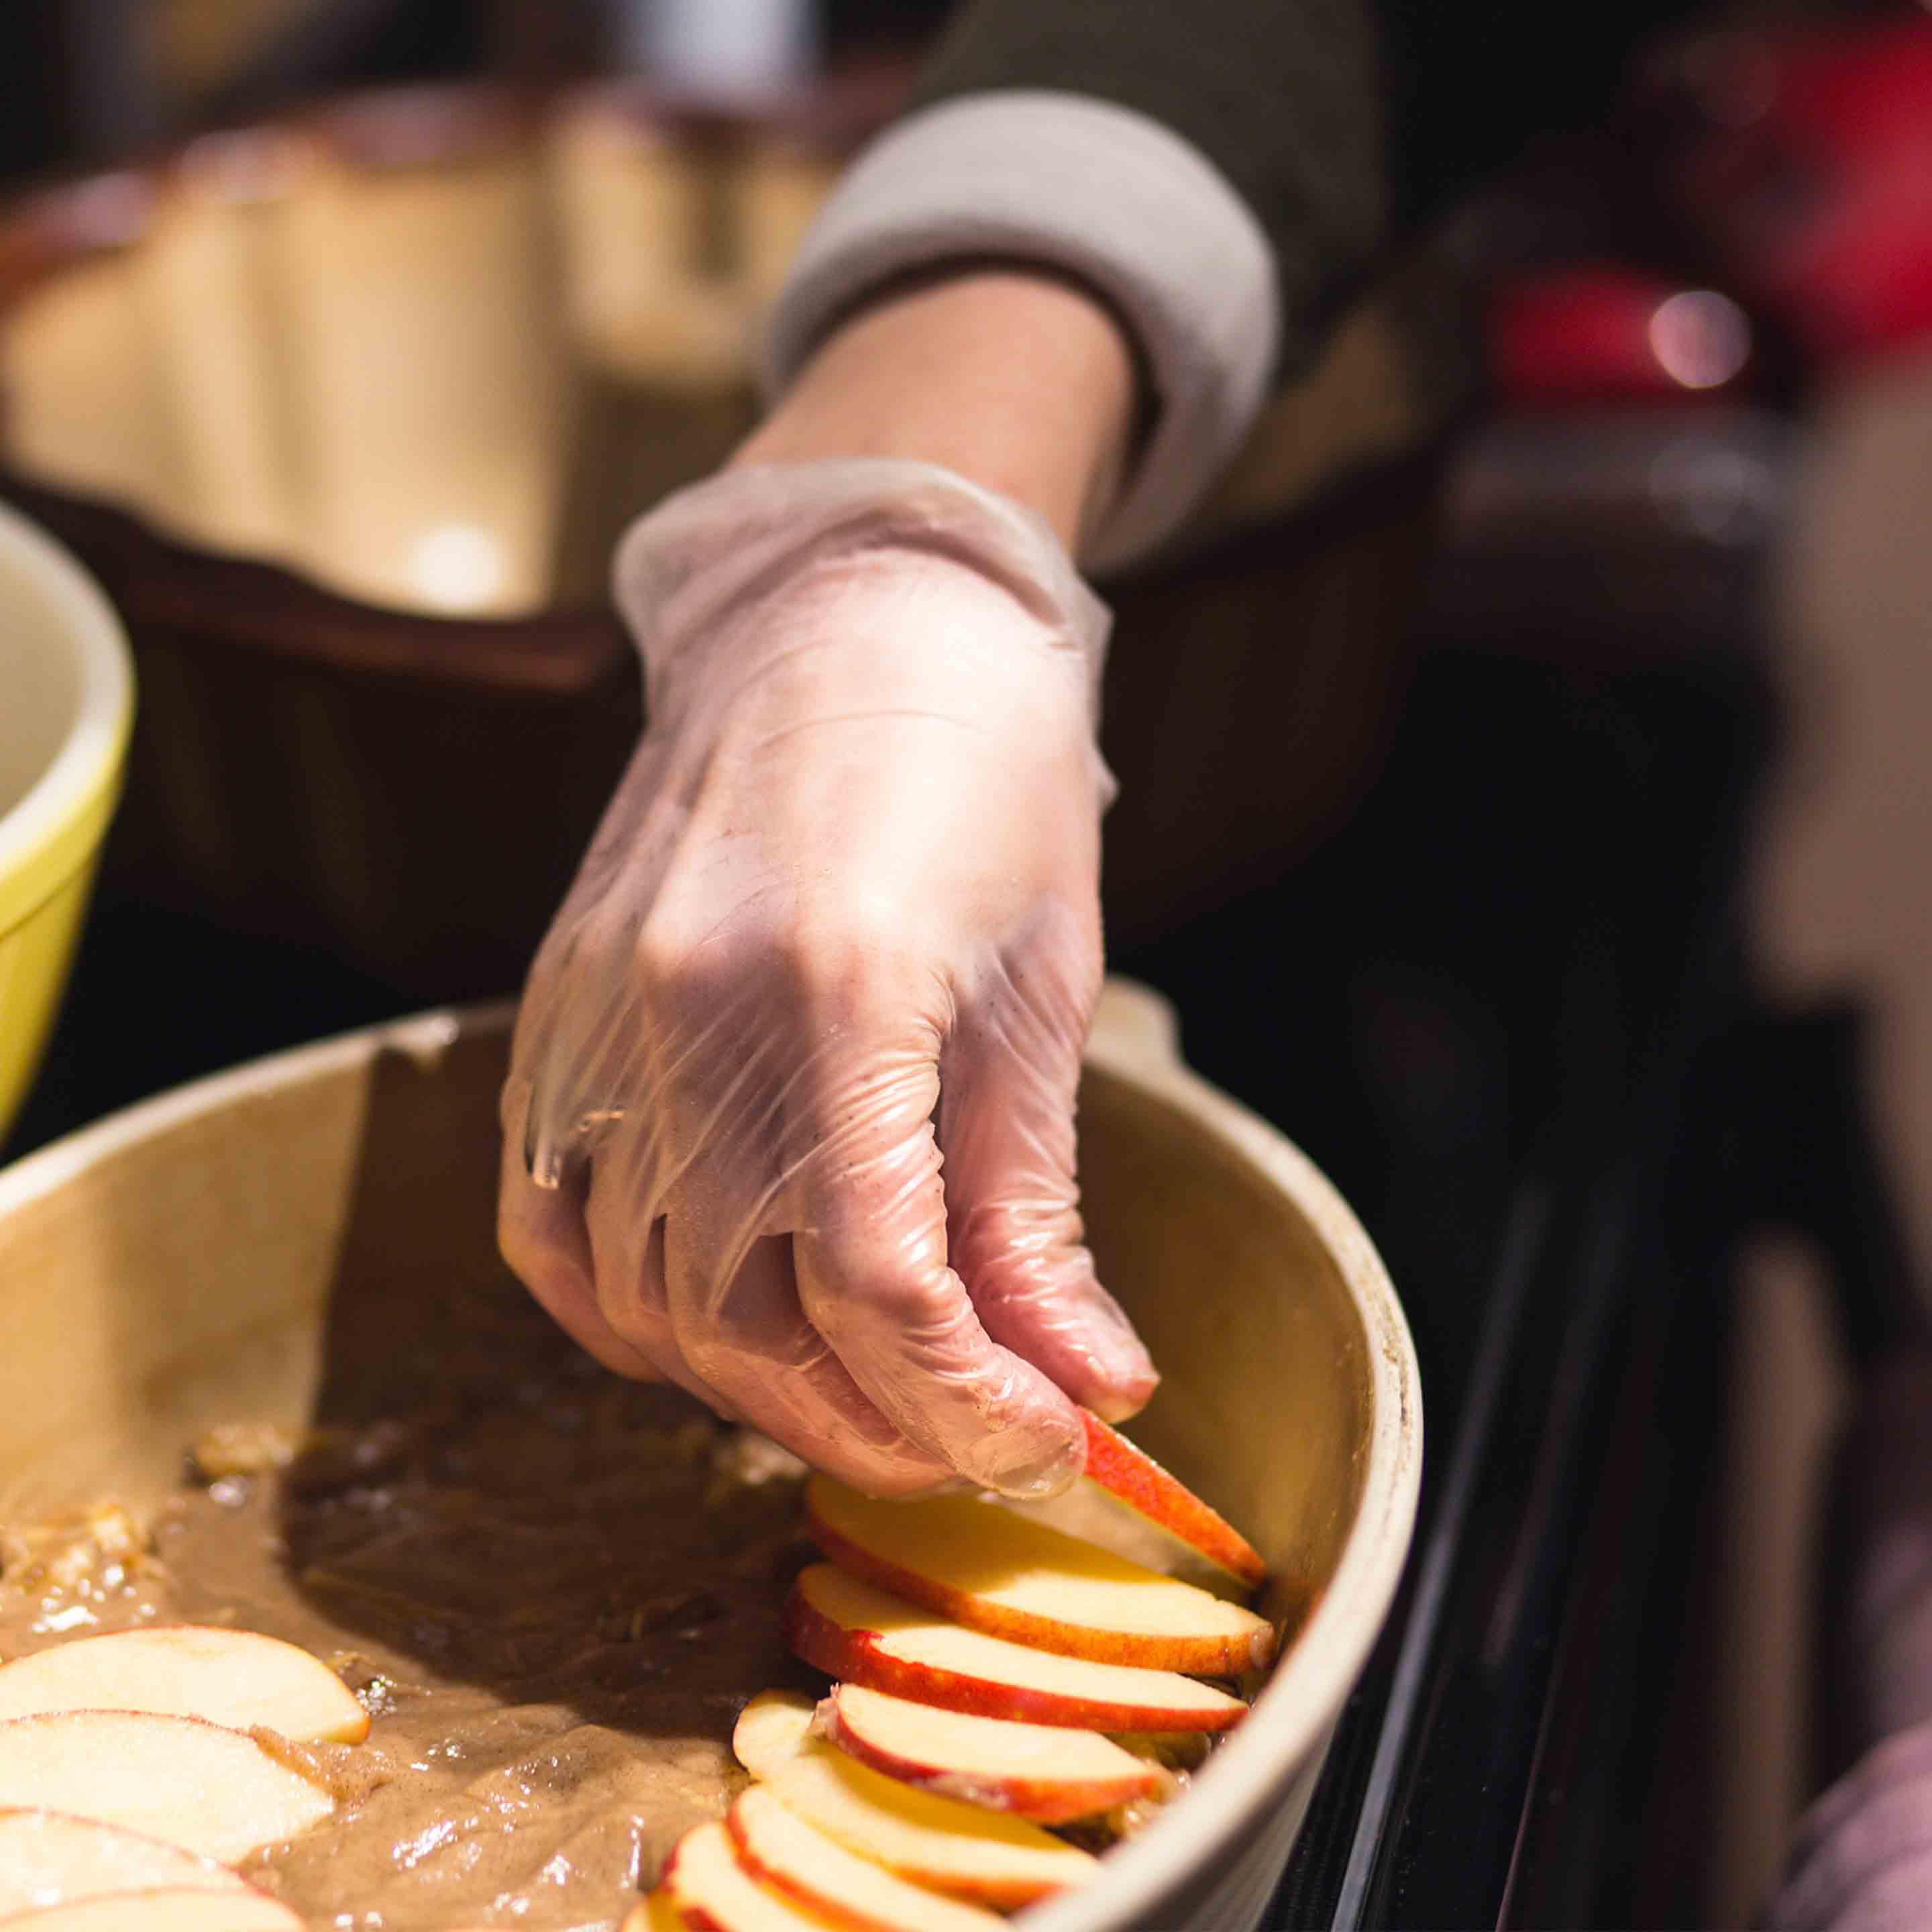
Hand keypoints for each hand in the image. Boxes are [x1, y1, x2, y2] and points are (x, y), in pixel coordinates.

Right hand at [497, 459, 1155, 1498]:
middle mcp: (687, 1014)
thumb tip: (1088, 1379)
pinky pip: (549, 1225)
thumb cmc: (983, 776)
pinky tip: (716, 1331)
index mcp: (838, 991)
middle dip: (879, 1422)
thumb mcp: (1040, 987)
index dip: (968, 1401)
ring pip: (649, 1300)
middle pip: (754, 1319)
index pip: (882, 1285)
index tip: (1043, 1440)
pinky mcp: (554, 1012)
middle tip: (973, 1441)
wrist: (848, 613)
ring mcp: (598, 1015)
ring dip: (764, 1391)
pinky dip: (628, 1316)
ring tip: (869, 1398)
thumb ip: (1038, 1203)